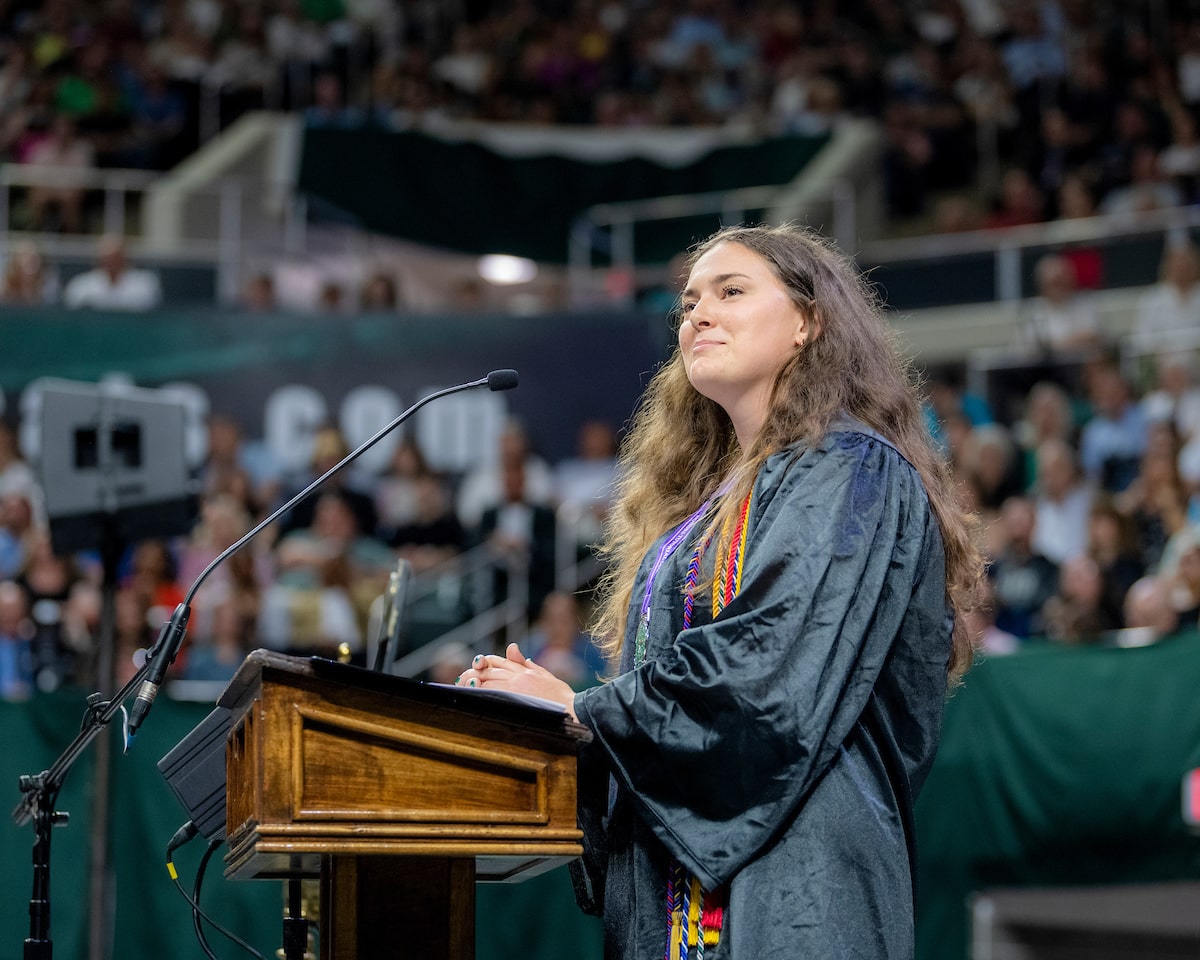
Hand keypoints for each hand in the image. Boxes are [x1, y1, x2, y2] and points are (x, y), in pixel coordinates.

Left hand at [455, 643, 578, 721]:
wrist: (573, 709)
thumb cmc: (561, 697)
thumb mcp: (545, 675)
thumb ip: (526, 663)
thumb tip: (513, 648)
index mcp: (525, 670)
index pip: (498, 661)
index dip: (484, 663)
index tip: (475, 668)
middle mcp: (519, 675)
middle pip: (489, 669)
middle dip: (473, 673)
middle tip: (461, 679)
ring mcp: (517, 686)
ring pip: (487, 679)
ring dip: (473, 681)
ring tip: (462, 685)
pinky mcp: (516, 697)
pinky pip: (492, 691)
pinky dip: (480, 691)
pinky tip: (471, 694)